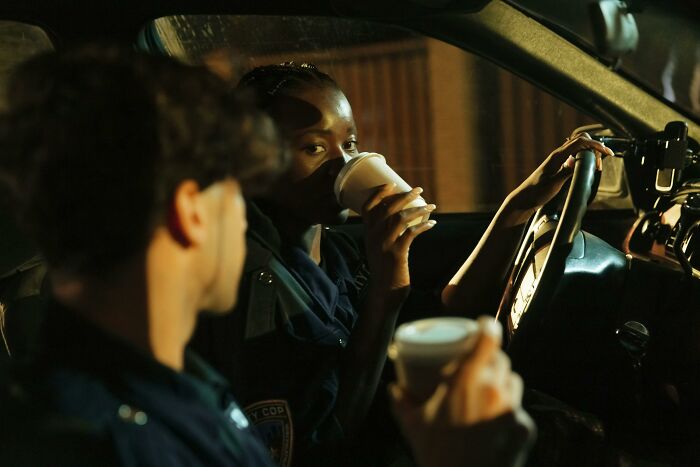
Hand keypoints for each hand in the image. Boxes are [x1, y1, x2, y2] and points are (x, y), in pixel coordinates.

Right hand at [361, 184, 435, 291]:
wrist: (384, 291)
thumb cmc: (384, 269)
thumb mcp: (377, 248)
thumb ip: (384, 234)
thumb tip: (400, 218)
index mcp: (368, 233)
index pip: (368, 207)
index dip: (379, 193)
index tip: (392, 183)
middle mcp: (374, 236)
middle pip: (387, 208)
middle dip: (404, 196)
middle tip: (419, 189)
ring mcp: (384, 244)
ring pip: (400, 218)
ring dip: (417, 209)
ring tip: (430, 205)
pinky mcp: (397, 254)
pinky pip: (411, 234)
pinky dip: (423, 225)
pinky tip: (432, 223)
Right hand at [390, 318, 534, 466]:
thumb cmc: (436, 455)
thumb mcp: (413, 425)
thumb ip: (402, 402)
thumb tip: (394, 388)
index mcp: (467, 381)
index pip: (487, 339)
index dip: (487, 327)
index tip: (482, 324)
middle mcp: (494, 390)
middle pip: (501, 360)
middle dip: (490, 358)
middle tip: (476, 366)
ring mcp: (513, 409)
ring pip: (513, 382)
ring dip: (502, 382)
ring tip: (486, 392)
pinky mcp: (525, 428)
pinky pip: (518, 410)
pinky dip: (507, 412)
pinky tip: (493, 424)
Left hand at [506, 133, 614, 223]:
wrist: (524, 199)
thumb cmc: (536, 193)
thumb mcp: (553, 184)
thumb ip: (565, 172)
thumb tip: (577, 161)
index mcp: (557, 156)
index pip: (580, 142)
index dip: (595, 145)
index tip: (607, 152)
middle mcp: (557, 155)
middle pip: (581, 141)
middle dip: (594, 147)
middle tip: (602, 163)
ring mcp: (558, 160)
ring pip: (578, 147)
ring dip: (590, 152)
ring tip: (597, 166)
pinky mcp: (558, 166)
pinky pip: (574, 155)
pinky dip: (584, 157)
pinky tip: (587, 166)